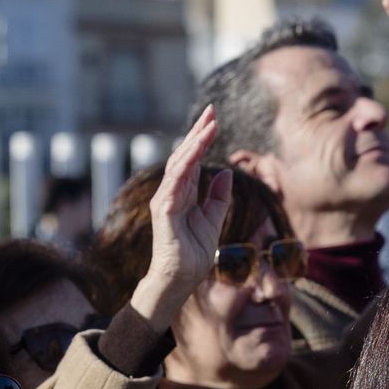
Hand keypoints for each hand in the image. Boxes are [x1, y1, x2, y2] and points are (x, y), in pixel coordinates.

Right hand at [129, 105, 233, 330]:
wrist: (181, 279)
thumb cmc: (194, 254)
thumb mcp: (214, 219)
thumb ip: (218, 197)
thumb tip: (224, 172)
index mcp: (184, 193)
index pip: (193, 159)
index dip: (203, 139)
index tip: (214, 119)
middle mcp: (172, 192)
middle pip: (184, 154)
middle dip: (198, 131)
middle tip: (212, 110)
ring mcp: (166, 199)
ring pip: (180, 163)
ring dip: (194, 142)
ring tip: (209, 123)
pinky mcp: (164, 210)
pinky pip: (176, 181)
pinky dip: (186, 163)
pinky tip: (196, 148)